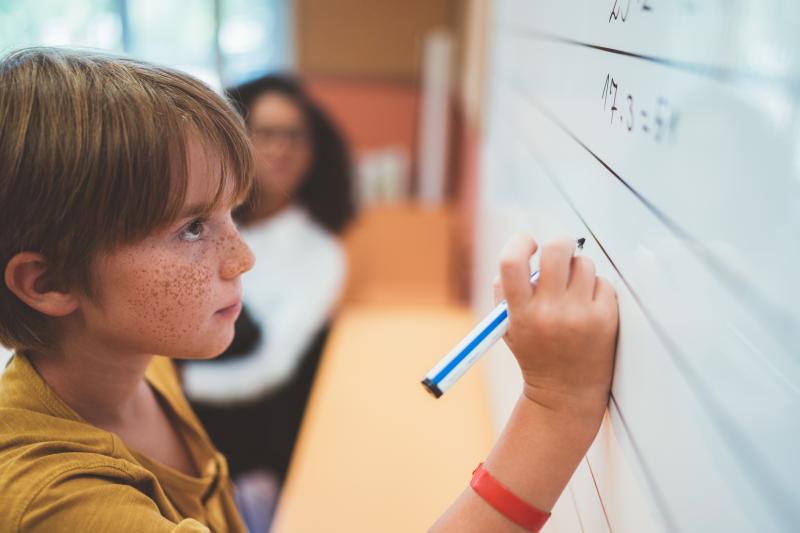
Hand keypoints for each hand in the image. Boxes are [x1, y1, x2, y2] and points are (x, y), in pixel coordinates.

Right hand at [495, 235, 618, 419]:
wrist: (565, 393)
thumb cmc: (534, 352)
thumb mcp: (507, 325)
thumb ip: (506, 288)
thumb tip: (525, 250)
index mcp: (520, 312)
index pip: (512, 261)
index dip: (520, 242)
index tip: (528, 244)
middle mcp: (549, 312)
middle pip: (556, 250)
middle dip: (558, 243)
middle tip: (559, 251)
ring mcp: (580, 315)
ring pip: (583, 264)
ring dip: (578, 270)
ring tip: (573, 292)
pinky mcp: (605, 319)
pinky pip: (603, 282)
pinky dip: (595, 289)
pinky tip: (588, 308)